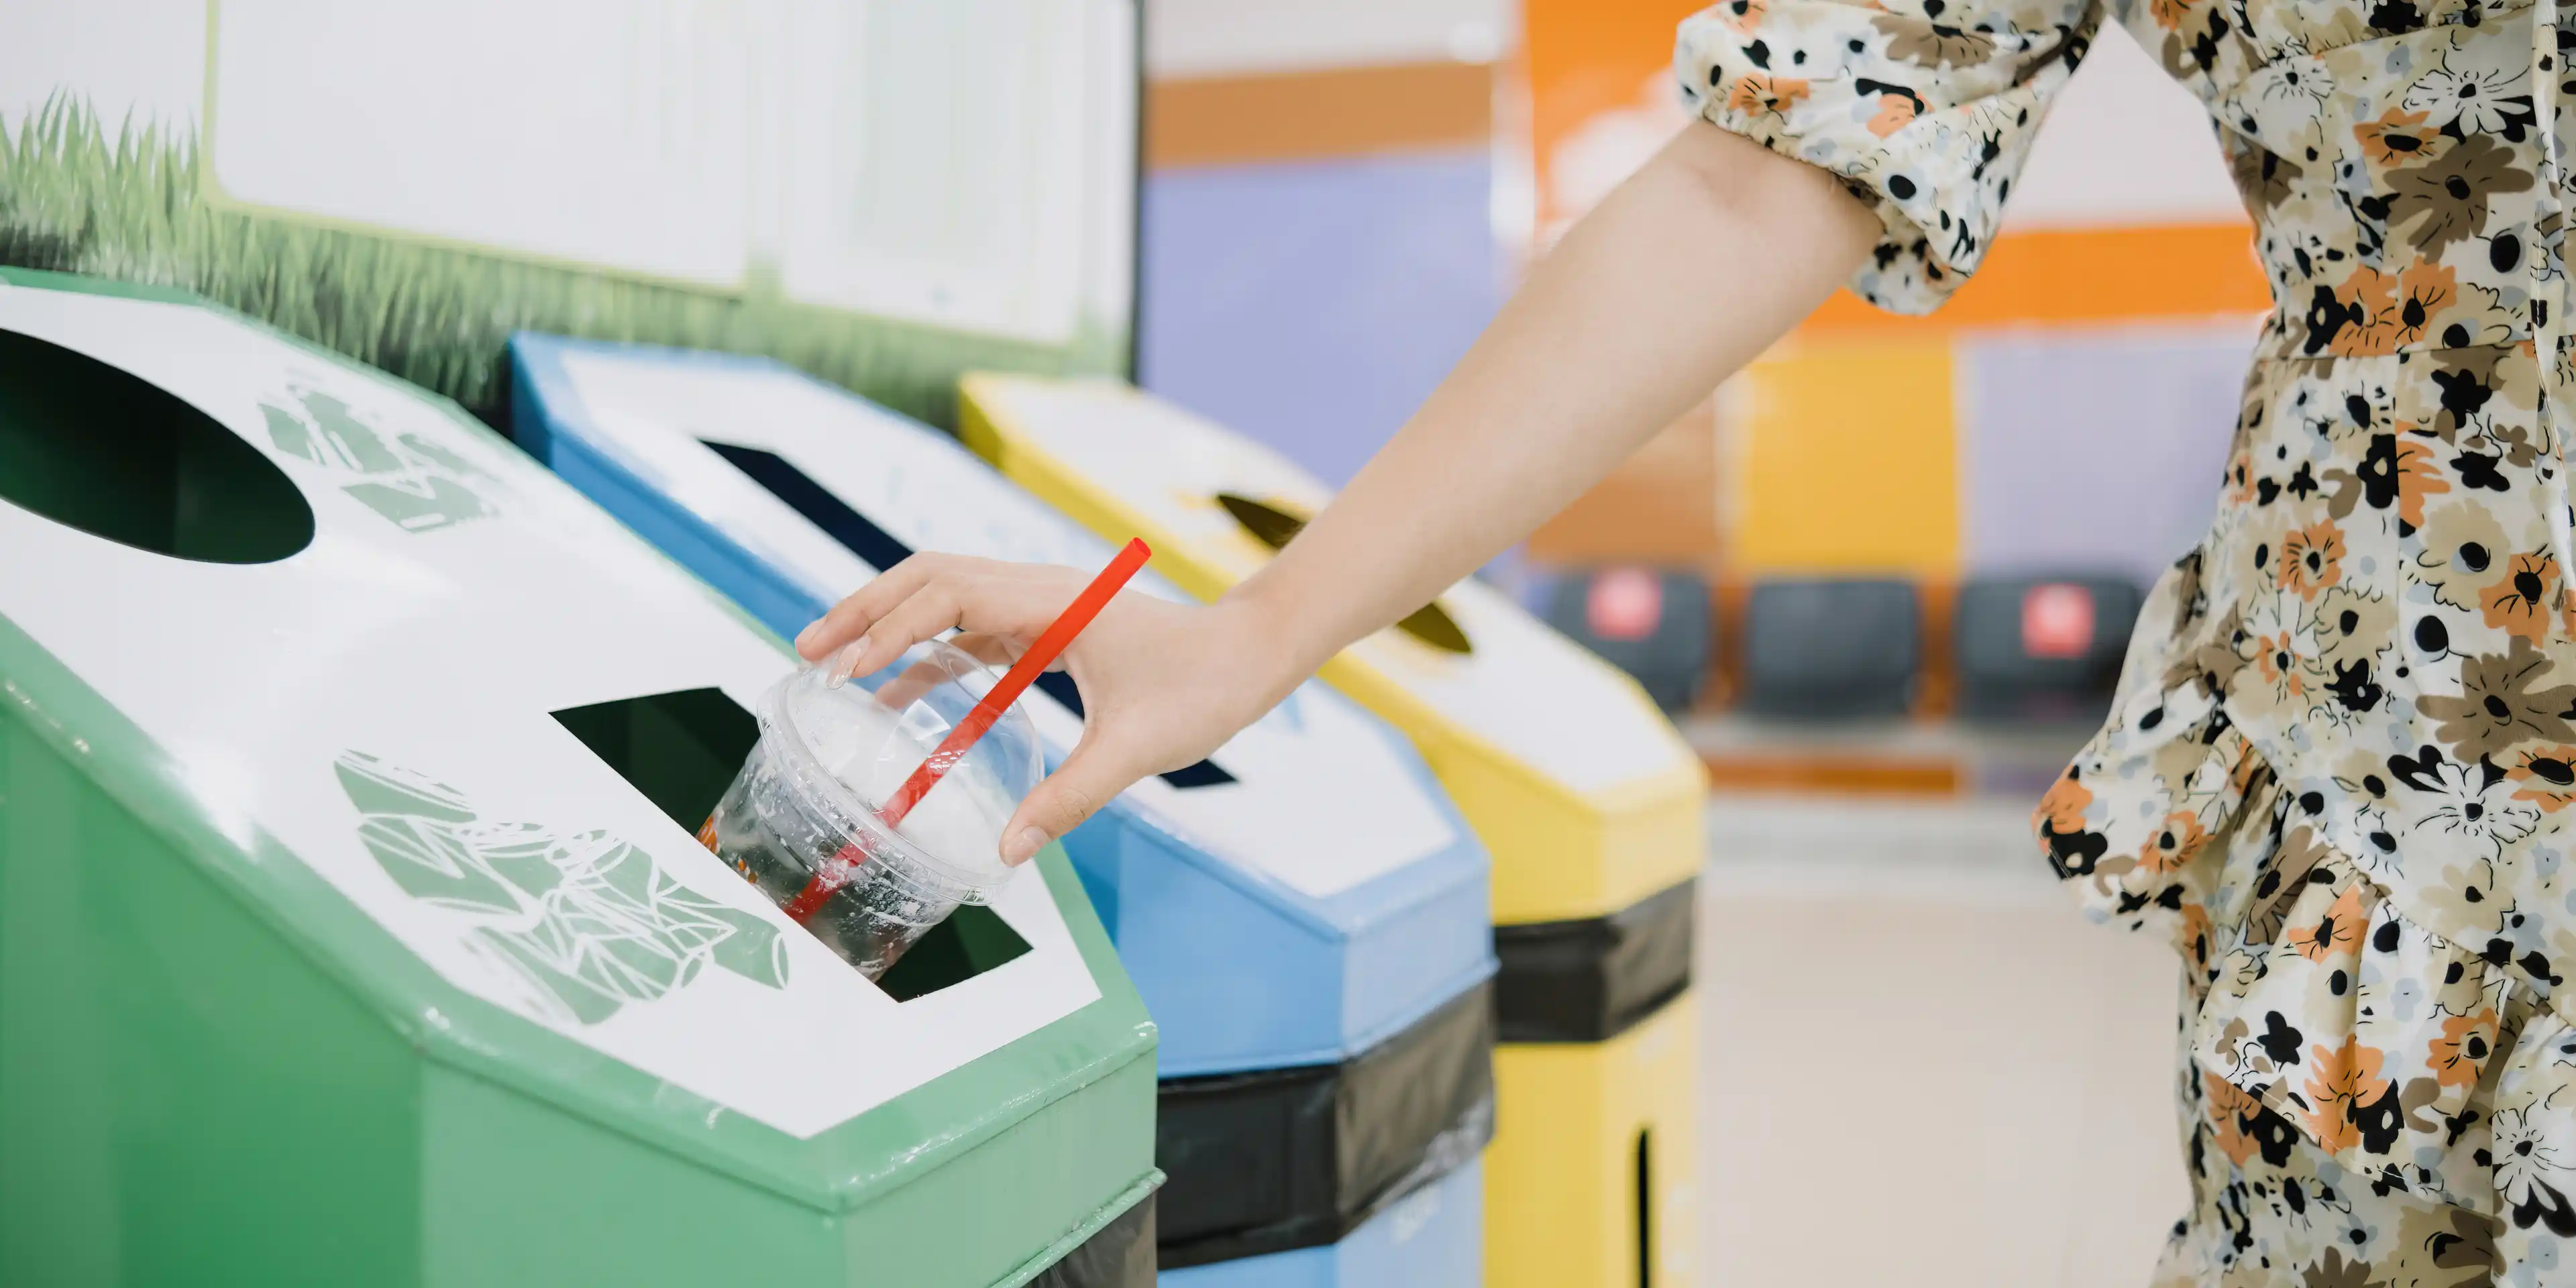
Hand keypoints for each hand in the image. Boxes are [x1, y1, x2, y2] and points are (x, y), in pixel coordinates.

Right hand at [794, 554, 1298, 864]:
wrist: (1251, 653)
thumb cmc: (1203, 689)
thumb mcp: (1133, 749)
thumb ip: (1069, 798)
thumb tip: (1007, 852)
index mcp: (1051, 603)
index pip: (946, 598)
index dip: (888, 630)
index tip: (843, 669)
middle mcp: (1038, 588)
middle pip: (928, 579)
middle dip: (865, 611)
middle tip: (808, 653)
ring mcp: (1041, 603)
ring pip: (945, 595)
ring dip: (889, 623)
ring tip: (833, 666)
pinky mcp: (1048, 625)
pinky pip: (972, 627)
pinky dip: (928, 650)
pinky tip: (897, 694)